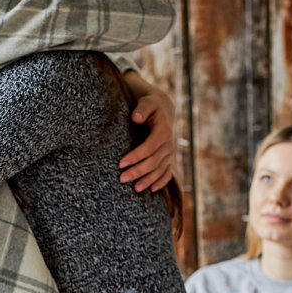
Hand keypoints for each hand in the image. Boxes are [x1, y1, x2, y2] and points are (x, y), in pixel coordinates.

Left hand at [118, 71, 178, 191]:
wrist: (163, 109)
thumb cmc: (151, 105)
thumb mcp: (147, 102)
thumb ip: (142, 109)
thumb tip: (136, 118)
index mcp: (163, 131)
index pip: (149, 147)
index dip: (135, 156)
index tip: (120, 164)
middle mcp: (169, 143)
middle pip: (154, 161)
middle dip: (138, 171)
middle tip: (122, 179)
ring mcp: (171, 153)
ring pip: (160, 169)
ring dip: (148, 180)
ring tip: (135, 188)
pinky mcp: (170, 158)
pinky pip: (168, 173)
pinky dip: (161, 182)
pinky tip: (152, 190)